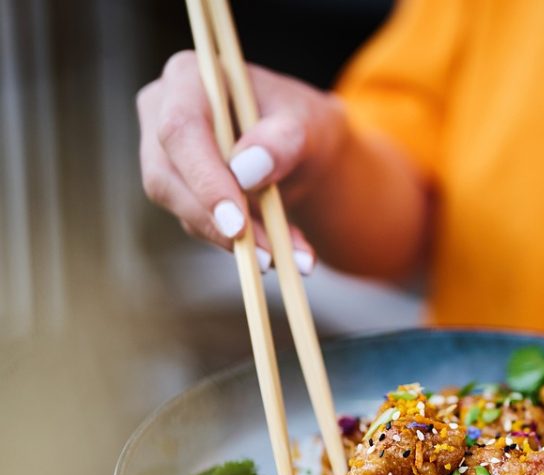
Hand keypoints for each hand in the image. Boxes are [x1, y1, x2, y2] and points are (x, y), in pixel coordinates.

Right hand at [136, 51, 347, 272]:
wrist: (302, 149)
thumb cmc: (301, 125)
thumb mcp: (308, 125)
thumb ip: (283, 141)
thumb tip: (247, 169)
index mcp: (190, 77)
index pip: (181, 129)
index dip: (204, 179)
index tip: (237, 222)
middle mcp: (162, 113)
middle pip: (166, 175)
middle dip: (216, 221)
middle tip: (264, 254)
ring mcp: (164, 156)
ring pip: (180, 208)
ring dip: (232, 241)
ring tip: (280, 256)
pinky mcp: (178, 192)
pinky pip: (200, 225)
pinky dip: (240, 245)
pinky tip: (277, 252)